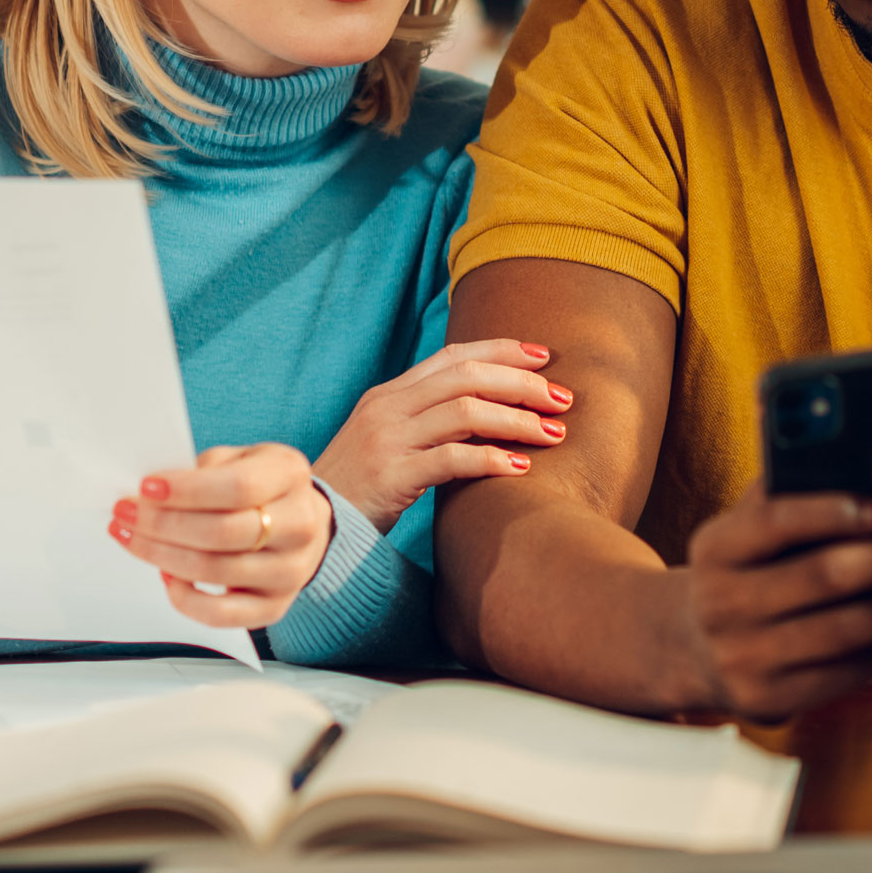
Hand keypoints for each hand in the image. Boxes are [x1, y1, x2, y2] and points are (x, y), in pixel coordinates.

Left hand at [109, 443, 331, 630]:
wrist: (302, 520)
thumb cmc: (262, 486)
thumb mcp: (240, 458)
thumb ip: (204, 470)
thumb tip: (152, 493)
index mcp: (290, 476)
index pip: (238, 487)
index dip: (187, 491)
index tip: (147, 488)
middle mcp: (300, 525)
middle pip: (223, 532)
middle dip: (163, 524)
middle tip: (127, 514)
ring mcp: (290, 570)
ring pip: (215, 571)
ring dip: (161, 556)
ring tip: (133, 539)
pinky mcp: (274, 606)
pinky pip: (220, 615)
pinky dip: (183, 597)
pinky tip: (166, 574)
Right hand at [313, 340, 571, 532]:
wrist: (309, 523)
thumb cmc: (358, 486)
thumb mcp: (386, 439)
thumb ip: (424, 419)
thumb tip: (484, 409)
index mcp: (389, 393)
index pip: (453, 356)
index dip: (501, 350)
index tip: (543, 356)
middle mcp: (388, 407)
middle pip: (468, 376)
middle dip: (522, 384)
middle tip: (562, 399)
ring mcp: (388, 439)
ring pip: (466, 412)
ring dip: (517, 420)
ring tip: (553, 434)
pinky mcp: (391, 476)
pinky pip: (452, 459)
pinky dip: (491, 459)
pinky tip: (520, 468)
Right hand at [685, 482, 871, 723]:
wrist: (695, 647)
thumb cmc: (745, 571)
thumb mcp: (743, 529)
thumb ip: (783, 491)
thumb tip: (841, 446)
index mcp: (715, 548)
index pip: (776, 521)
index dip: (832, 511)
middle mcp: (720, 603)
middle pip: (823, 575)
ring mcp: (742, 656)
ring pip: (844, 628)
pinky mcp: (767, 700)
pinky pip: (846, 673)